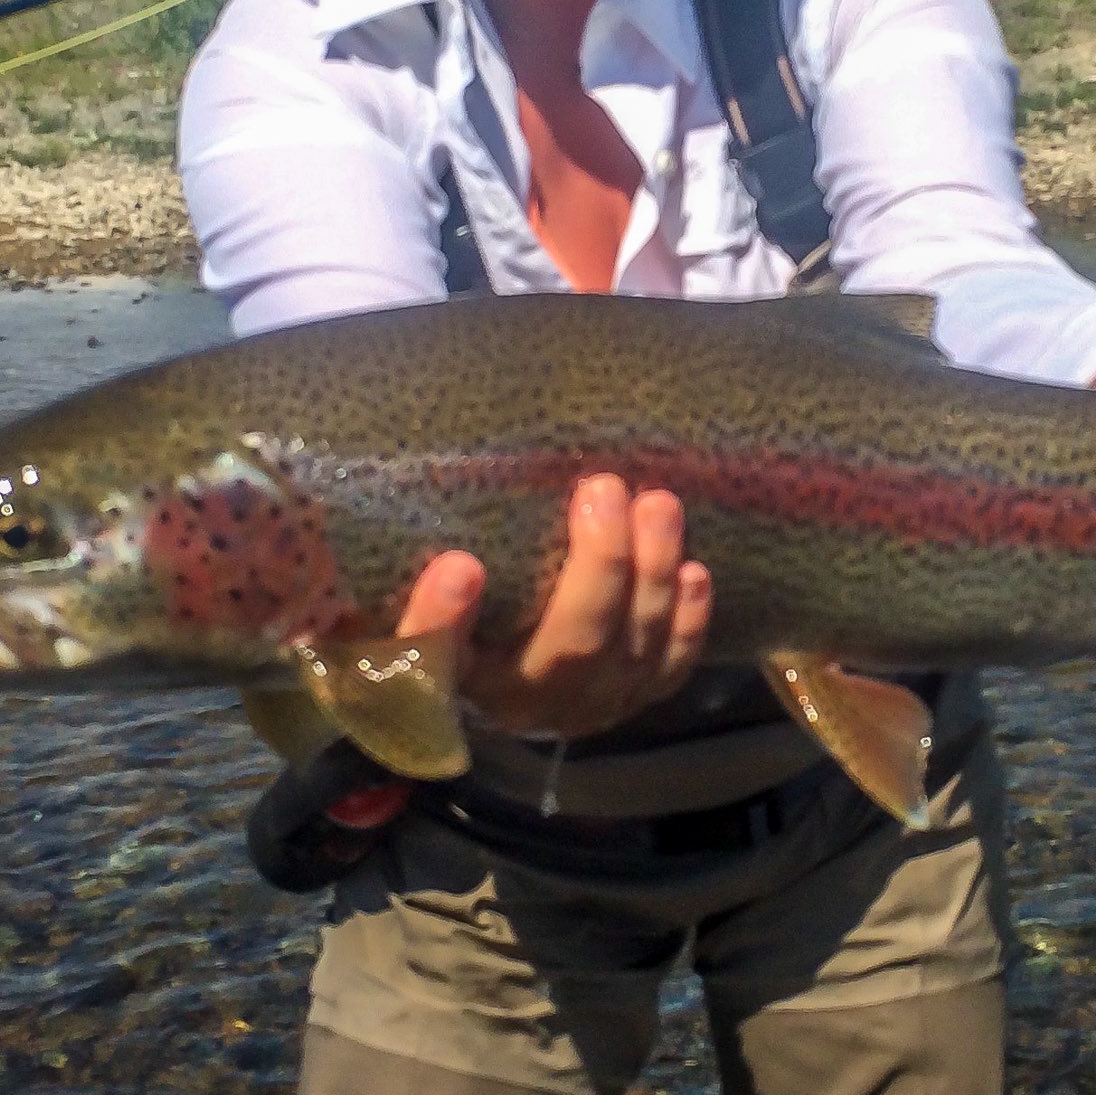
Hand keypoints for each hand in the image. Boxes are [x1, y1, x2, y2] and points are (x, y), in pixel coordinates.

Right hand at [393, 474, 712, 738]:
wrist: (483, 653)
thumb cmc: (445, 581)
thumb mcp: (400, 560)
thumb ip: (409, 503)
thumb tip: (464, 388)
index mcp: (428, 669)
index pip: (420, 661)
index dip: (440, 622)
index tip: (457, 564)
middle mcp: (502, 700)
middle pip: (557, 653)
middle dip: (595, 571)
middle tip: (603, 487)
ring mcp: (569, 706)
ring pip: (620, 659)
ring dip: (649, 581)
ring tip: (658, 504)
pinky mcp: (620, 701)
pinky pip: (661, 675)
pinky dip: (686, 628)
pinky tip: (696, 573)